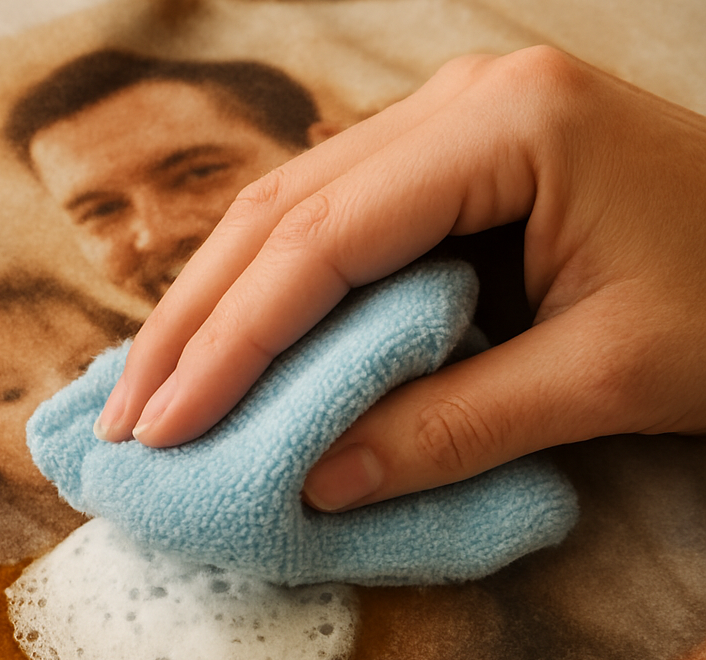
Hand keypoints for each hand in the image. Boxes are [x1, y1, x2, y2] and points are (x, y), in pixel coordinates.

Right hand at [95, 47, 705, 507]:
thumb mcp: (605, 378)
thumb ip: (453, 427)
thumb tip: (314, 483)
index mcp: (508, 126)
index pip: (322, 242)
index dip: (228, 343)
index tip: (164, 427)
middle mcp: (461, 104)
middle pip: (280, 213)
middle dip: (192, 324)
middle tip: (127, 418)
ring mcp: (449, 129)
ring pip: (288, 214)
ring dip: (212, 308)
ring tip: (150, 392)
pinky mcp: (447, 171)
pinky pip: (329, 229)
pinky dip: (266, 296)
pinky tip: (219, 347)